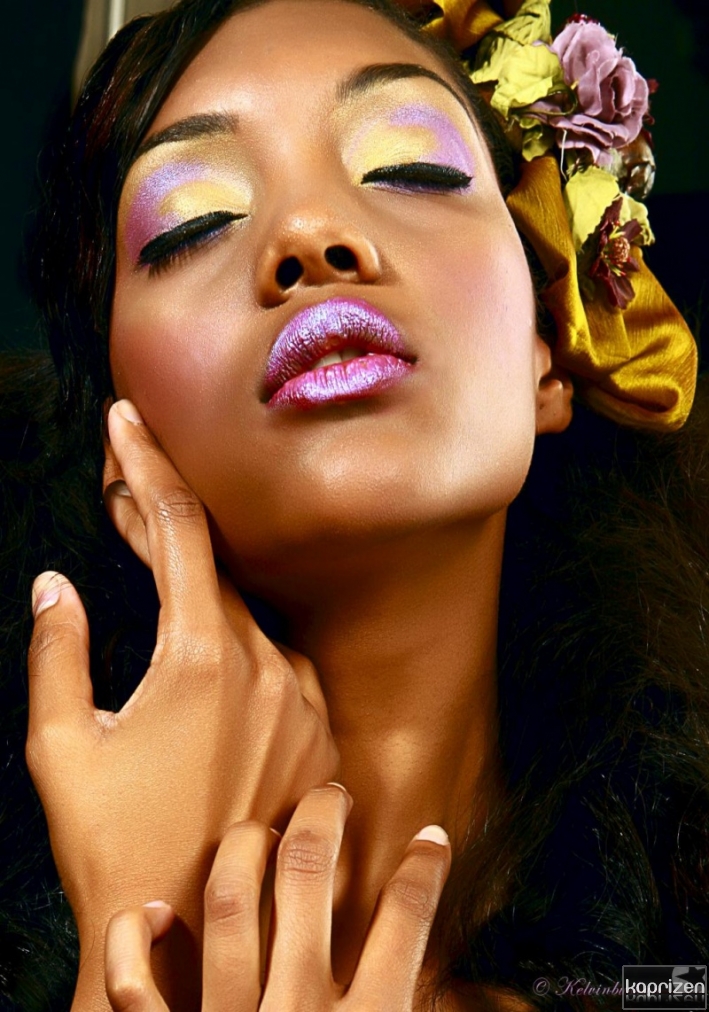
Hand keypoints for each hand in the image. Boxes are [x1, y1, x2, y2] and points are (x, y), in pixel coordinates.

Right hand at [26, 399, 338, 1007]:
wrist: (196, 934)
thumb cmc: (115, 845)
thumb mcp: (64, 749)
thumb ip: (58, 654)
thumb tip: (55, 585)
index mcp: (202, 657)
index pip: (175, 528)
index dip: (145, 465)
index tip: (127, 419)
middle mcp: (269, 664)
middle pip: (211, 565)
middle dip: (160, 522)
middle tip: (120, 489)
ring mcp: (304, 698)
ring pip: (243, 614)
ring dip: (197, 587)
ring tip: (145, 561)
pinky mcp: (321, 732)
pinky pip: (276, 661)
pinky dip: (237, 640)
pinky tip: (202, 647)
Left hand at [104, 784, 451, 1011]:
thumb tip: (496, 1006)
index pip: (405, 919)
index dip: (423, 868)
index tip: (431, 839)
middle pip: (306, 881)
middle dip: (322, 823)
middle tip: (330, 797)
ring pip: (227, 905)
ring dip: (242, 852)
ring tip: (259, 829)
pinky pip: (138, 988)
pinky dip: (136, 943)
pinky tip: (151, 911)